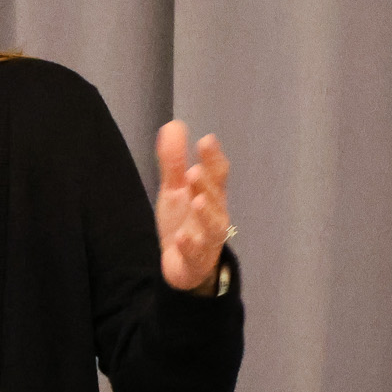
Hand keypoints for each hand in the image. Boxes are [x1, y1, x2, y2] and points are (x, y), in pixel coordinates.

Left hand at [154, 121, 232, 291]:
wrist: (184, 265)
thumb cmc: (184, 221)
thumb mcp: (175, 190)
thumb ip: (174, 162)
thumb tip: (173, 125)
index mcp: (211, 195)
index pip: (218, 174)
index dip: (214, 158)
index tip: (206, 140)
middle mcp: (214, 216)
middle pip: (214, 198)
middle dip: (206, 185)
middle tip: (195, 170)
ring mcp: (207, 240)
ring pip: (212, 227)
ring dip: (204, 214)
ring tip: (196, 201)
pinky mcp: (195, 261)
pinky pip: (195, 254)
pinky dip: (190, 246)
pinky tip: (182, 238)